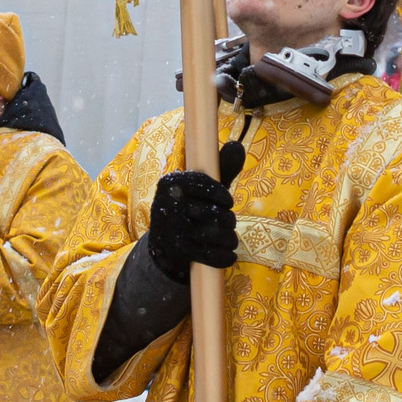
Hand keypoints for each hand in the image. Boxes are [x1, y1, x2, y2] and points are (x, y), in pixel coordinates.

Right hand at [148, 147, 243, 275]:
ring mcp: (170, 229)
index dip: (219, 194)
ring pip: (211, 234)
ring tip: (231, 240)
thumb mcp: (203, 188)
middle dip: (228, 220)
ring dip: (228, 239)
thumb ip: (222, 168)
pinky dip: (223, 257)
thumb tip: (237, 145)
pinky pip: (207, 254)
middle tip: (230, 223)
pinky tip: (229, 256)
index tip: (229, 202)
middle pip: (210, 211)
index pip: (201, 183)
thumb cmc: (191, 208)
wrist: (165, 246)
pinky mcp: (176, 251)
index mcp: (171, 183)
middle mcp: (166, 204)